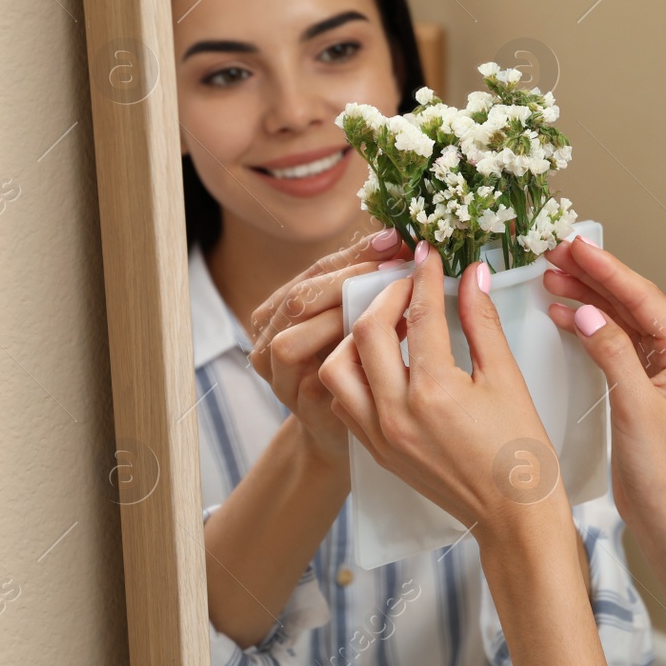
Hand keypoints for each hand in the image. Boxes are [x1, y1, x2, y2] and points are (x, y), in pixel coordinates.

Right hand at [249, 226, 410, 459]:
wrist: (348, 426)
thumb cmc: (358, 363)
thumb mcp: (358, 316)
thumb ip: (367, 282)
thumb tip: (397, 238)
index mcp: (282, 306)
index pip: (317, 270)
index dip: (356, 254)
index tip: (394, 240)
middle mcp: (269, 335)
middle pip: (300, 298)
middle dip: (349, 280)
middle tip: (394, 269)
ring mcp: (278, 372)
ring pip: (291, 338)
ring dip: (338, 320)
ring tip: (387, 308)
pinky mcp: (298, 402)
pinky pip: (313, 377)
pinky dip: (343, 360)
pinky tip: (379, 347)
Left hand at [317, 242, 566, 541]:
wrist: (513, 514)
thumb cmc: (521, 450)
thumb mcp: (507, 379)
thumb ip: (483, 323)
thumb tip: (473, 275)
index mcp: (434, 391)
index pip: (418, 314)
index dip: (424, 275)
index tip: (429, 252)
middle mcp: (396, 412)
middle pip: (367, 330)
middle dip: (386, 295)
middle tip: (409, 281)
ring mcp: (380, 434)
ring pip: (338, 366)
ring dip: (357, 335)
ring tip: (390, 322)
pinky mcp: (375, 449)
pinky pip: (346, 398)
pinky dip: (354, 370)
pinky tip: (383, 360)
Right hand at [541, 236, 665, 533]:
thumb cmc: (664, 471)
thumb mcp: (635, 406)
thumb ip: (611, 353)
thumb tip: (588, 312)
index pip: (643, 297)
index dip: (607, 269)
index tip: (577, 246)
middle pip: (631, 301)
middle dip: (592, 276)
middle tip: (555, 253)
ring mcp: (660, 368)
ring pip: (619, 318)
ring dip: (586, 297)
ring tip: (551, 276)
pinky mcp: (640, 383)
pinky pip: (612, 341)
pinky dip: (587, 326)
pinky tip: (562, 313)